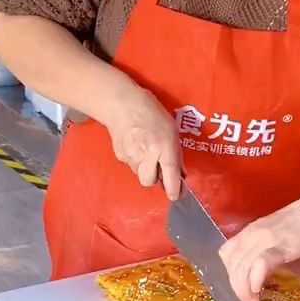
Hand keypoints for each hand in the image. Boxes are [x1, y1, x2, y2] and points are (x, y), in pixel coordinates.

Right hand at [105, 85, 181, 199]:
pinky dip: (135, 161)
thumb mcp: (172, 130)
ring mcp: (131, 156)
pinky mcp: (120, 155)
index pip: (170, 175)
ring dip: (145, 169)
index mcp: (164, 146)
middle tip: (159, 167)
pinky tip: (136, 146)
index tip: (176, 196)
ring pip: (140, 174)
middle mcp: (147, 154)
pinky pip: (131, 165)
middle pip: (149, 181)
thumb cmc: (153, 113)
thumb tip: (179, 174)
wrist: (122, 104)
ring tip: (146, 152)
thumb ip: (175, 153)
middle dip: (155, 178)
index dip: (174, 189)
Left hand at [219, 200, 299, 300]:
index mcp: (249, 231)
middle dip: (236, 287)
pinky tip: (258, 290)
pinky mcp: (280, 246)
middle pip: (232, 264)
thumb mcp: (276, 236)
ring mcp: (264, 240)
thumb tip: (263, 275)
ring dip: (243, 289)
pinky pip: (260, 264)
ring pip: (242, 267)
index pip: (226, 254)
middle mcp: (252, 235)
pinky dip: (255, 279)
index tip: (239, 288)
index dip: (229, 274)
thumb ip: (266, 251)